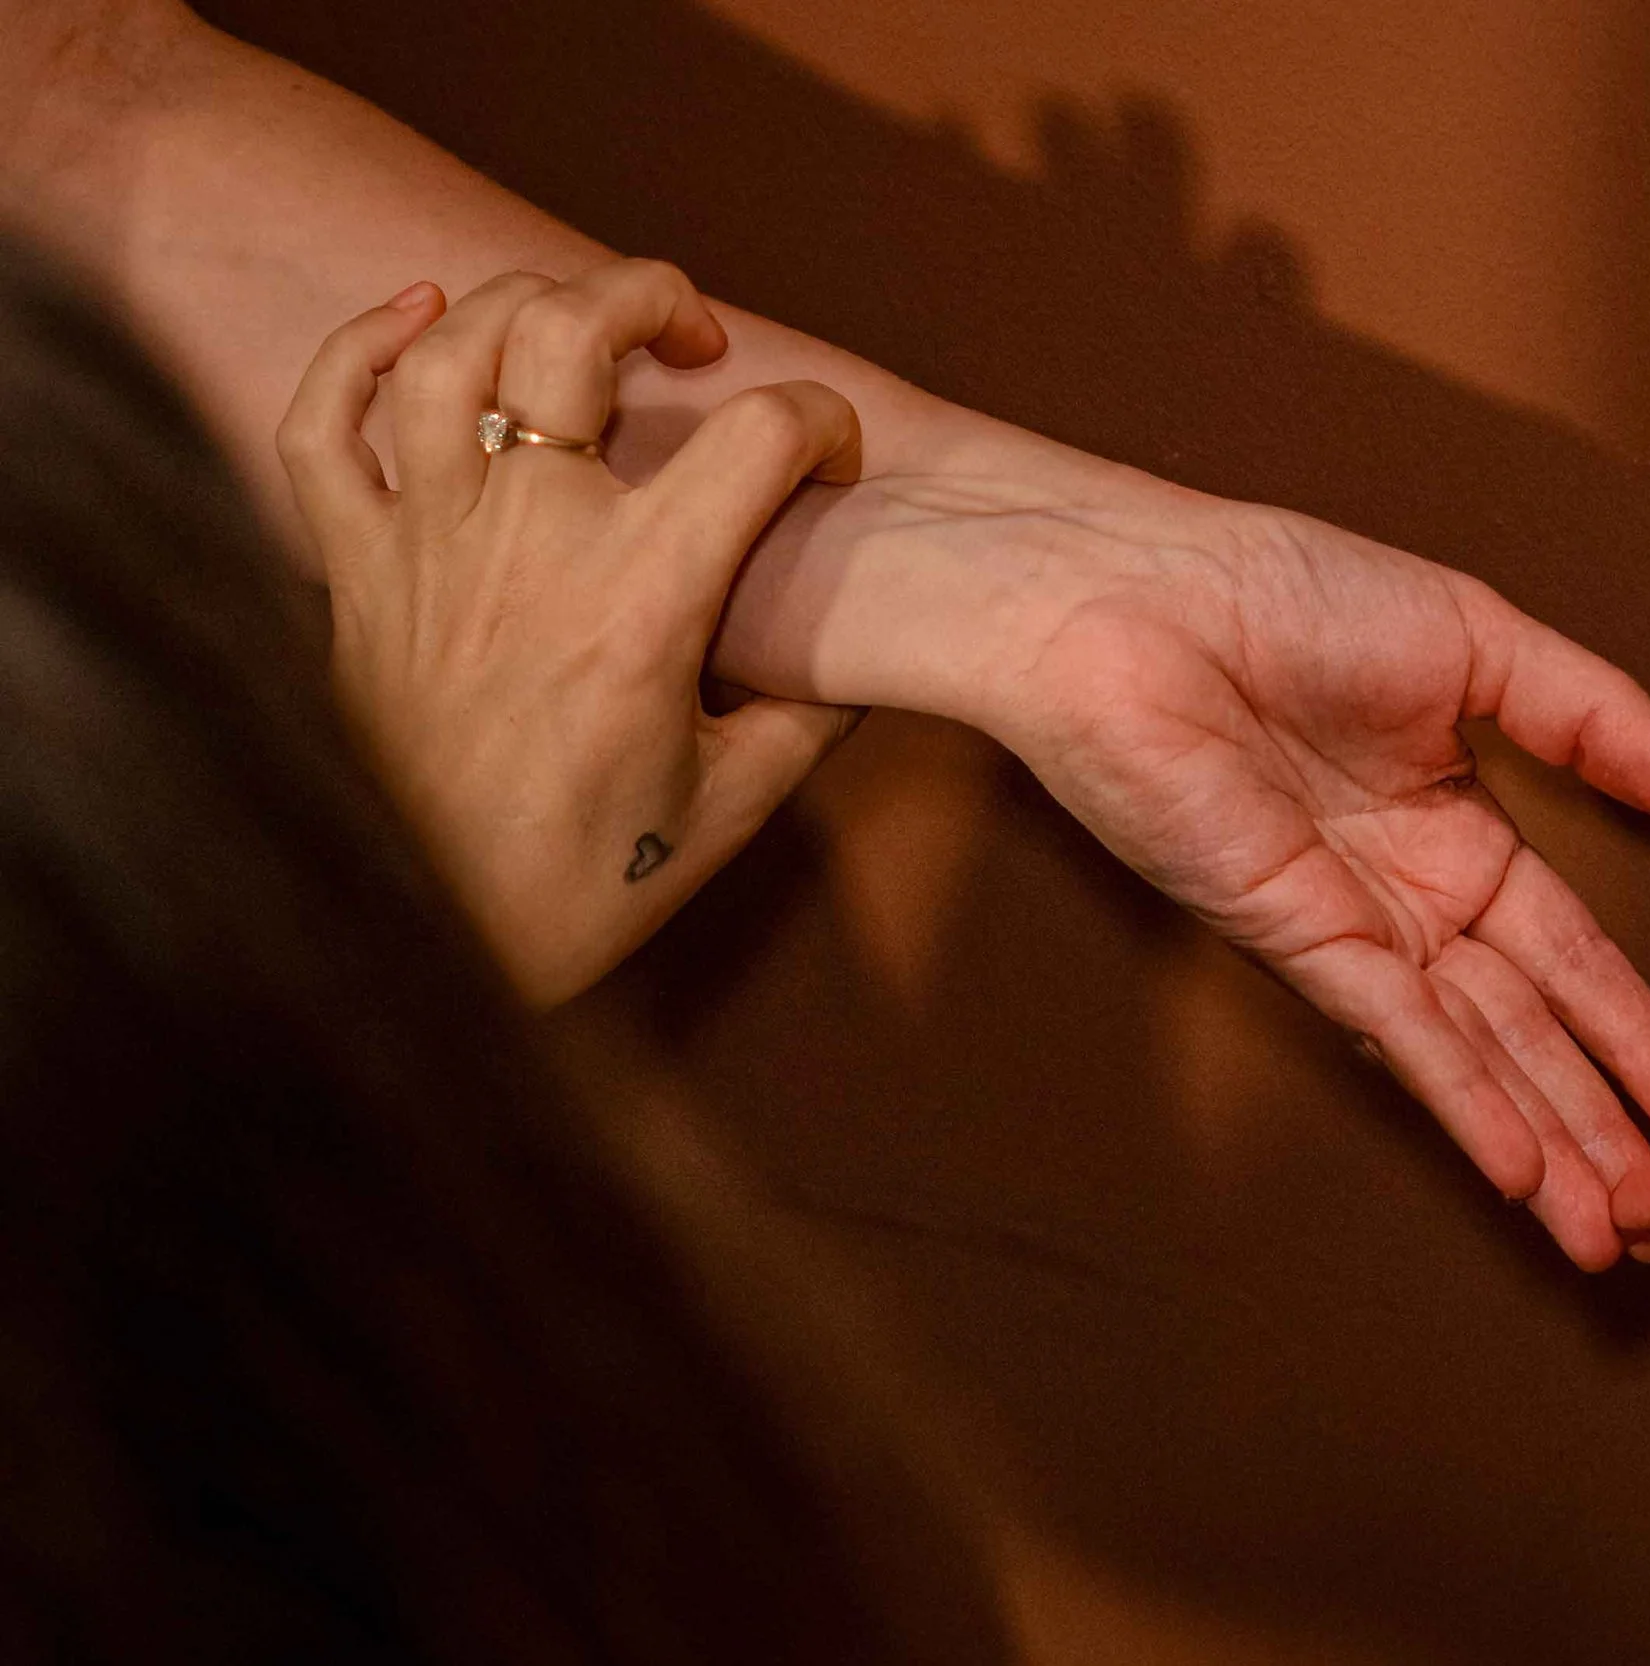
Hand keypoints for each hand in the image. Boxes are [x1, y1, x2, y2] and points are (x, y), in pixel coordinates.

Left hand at [279, 259, 860, 1003]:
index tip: (832, 465)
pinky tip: (419, 317)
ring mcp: (427, 545)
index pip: (762, 438)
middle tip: (695, 337)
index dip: (823, 425)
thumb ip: (811, 714)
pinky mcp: (355, 572)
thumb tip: (857, 660)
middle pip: (577, 330)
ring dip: (525, 300)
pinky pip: (324, 423)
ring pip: (452, 347)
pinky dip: (362, 347)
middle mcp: (530, 541)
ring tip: (577, 321)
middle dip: (655, 297)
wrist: (435, 946)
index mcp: (644, 598)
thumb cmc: (588, 885)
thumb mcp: (736, 802)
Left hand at [806, 490, 1649, 1268]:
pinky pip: (1396, 1030)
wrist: (1137, 599)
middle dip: (1602, 1123)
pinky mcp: (1296, 940)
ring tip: (1613, 1232)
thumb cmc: (1279, 592)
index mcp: (1455, 831)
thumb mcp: (1478, 640)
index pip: (1570, 954)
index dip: (1636, 1029)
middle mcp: (1408, 901)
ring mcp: (1353, 929)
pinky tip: (1519, 1168)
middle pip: (1529, 1033)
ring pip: (1472, 1056)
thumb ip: (1594, 717)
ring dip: (1544, 1146)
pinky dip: (1460, 1099)